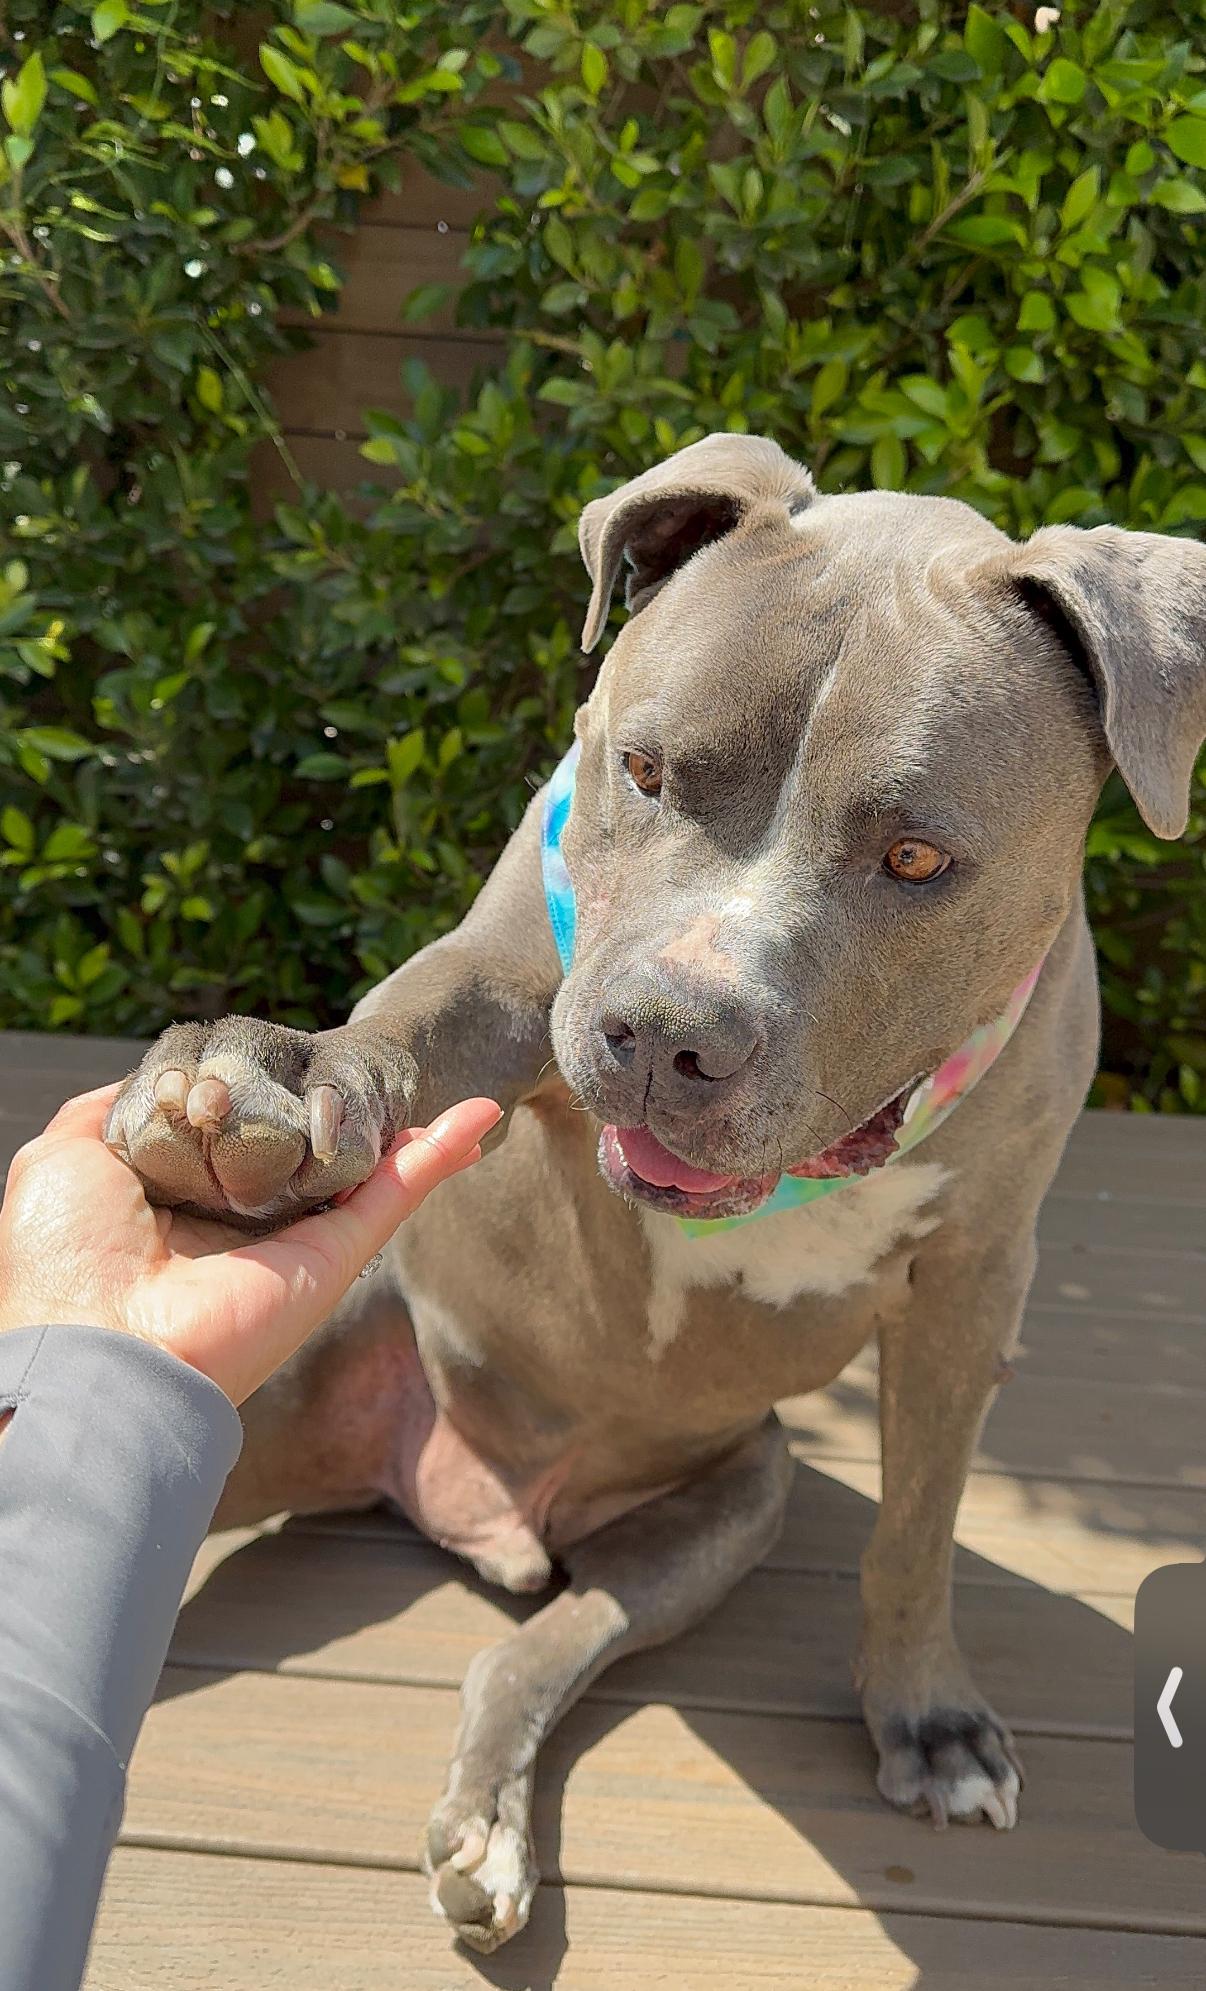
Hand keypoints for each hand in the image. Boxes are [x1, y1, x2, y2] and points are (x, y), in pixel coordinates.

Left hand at [0, 1083, 499, 1404]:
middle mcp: (238, 1220)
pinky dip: (437, 1153)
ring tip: (452, 1082)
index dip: (256, 1089)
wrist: (98, 1343)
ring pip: (359, 1167)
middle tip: (373, 1068)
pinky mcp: (333, 1256)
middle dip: (341, 1111)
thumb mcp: (64, 1155)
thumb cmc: (67, 1255)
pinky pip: (393, 1194)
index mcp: (175, 1199)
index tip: (277, 1054)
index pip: (232, 1130)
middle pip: (304, 1146)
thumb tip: (163, 1083)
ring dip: (409, 1128)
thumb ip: (110, 1109)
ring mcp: (292, 1239)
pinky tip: (477, 1113)